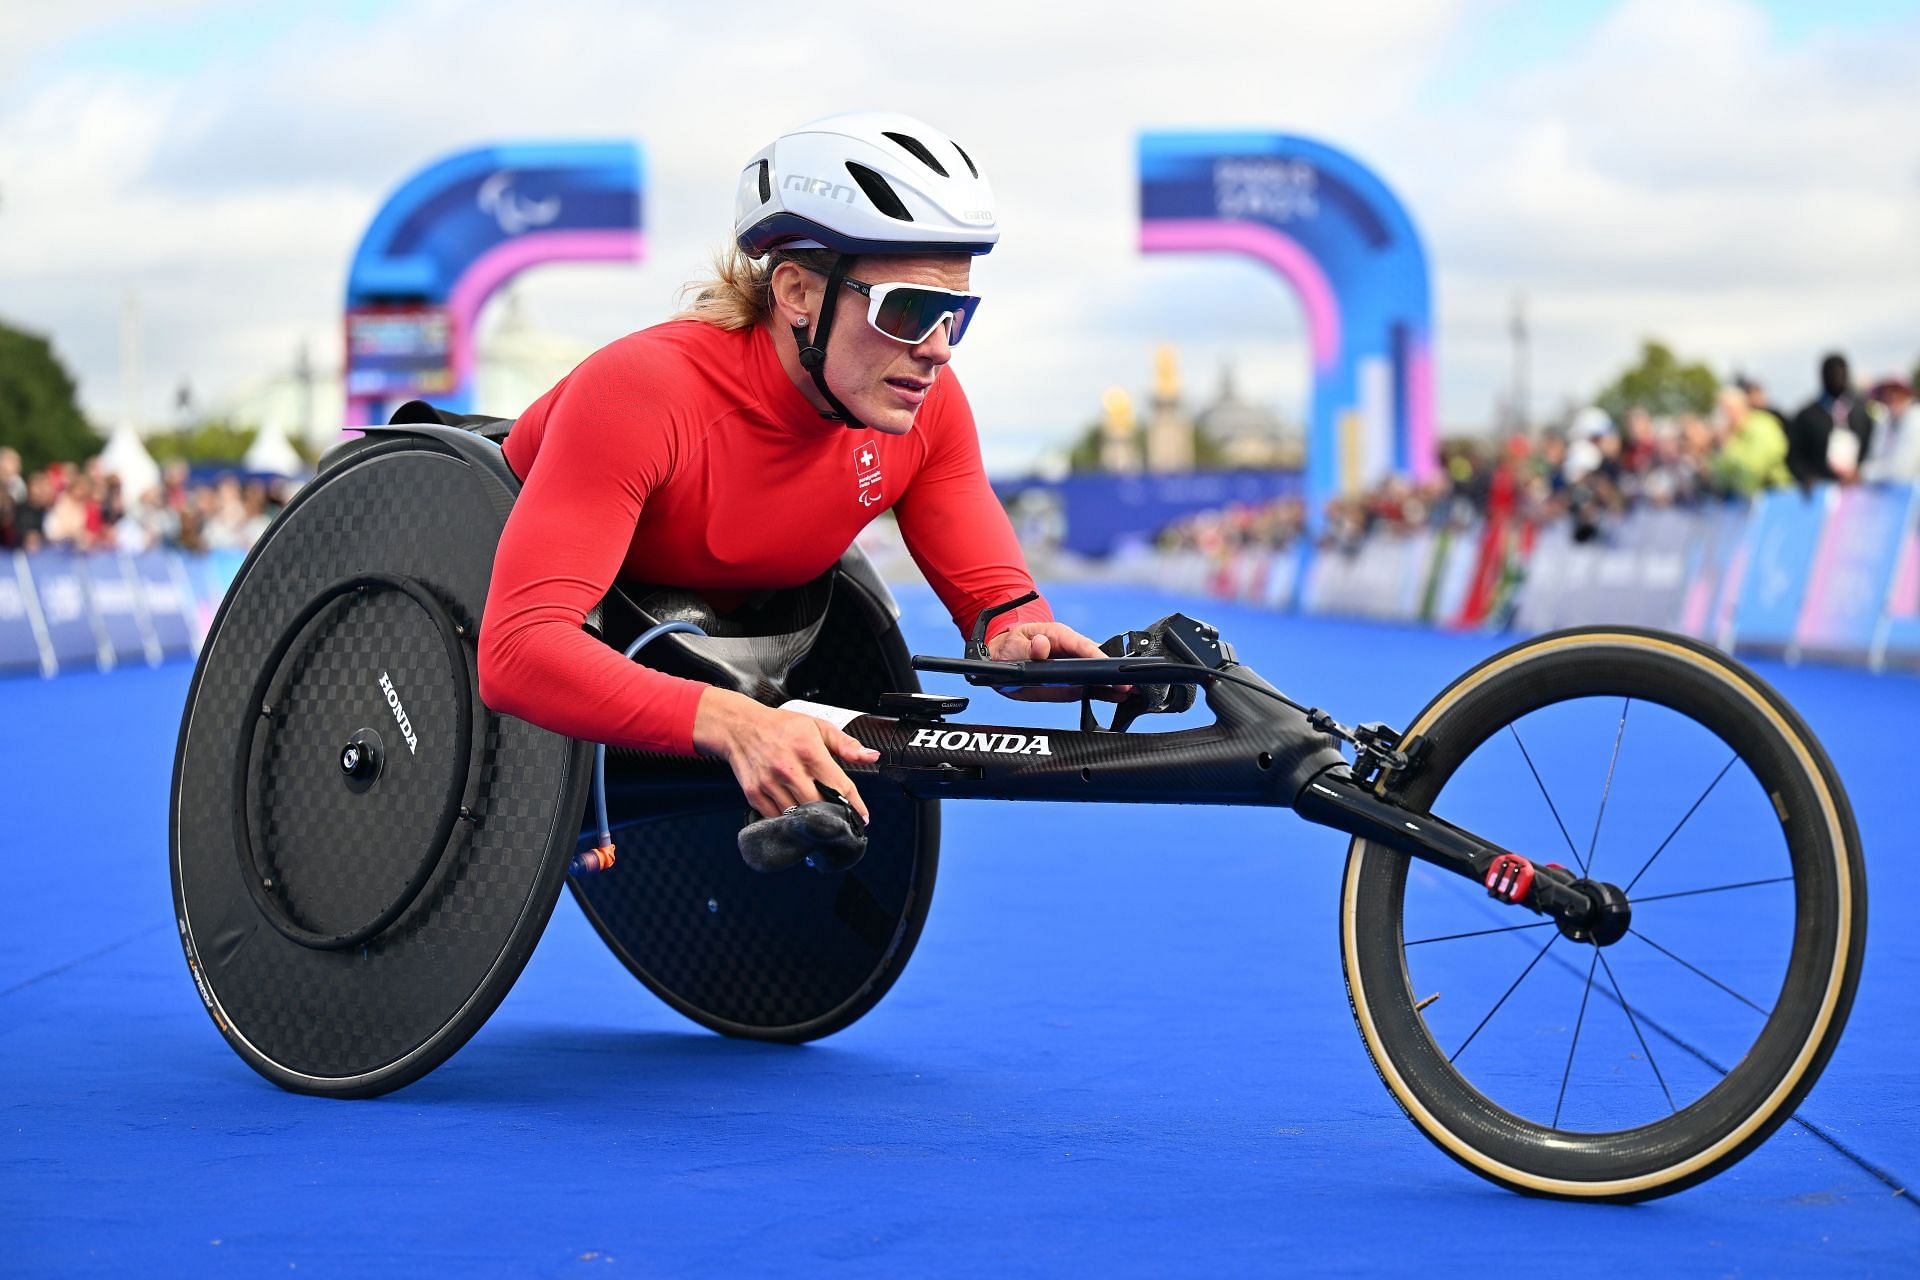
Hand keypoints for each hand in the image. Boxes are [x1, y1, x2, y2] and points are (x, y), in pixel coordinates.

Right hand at [692, 688, 877, 822]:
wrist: (740, 727)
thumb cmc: (781, 727)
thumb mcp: (817, 727)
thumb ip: (846, 744)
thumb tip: (872, 756)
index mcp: (809, 751)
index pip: (838, 785)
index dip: (854, 805)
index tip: (862, 817)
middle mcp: (789, 769)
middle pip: (819, 806)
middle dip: (833, 816)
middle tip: (842, 821)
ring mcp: (769, 783)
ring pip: (797, 816)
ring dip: (811, 822)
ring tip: (821, 821)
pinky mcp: (754, 794)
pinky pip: (776, 818)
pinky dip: (788, 821)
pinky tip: (796, 817)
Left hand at [986, 621, 1130, 701]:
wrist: (1004, 660)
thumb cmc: (1010, 647)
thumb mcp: (1014, 644)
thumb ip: (1028, 646)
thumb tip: (1042, 645)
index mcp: (1058, 635)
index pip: (1081, 644)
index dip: (1095, 655)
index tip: (1106, 666)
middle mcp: (1071, 650)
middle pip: (1097, 658)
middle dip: (1112, 670)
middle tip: (1126, 684)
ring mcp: (1075, 666)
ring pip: (1098, 673)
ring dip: (1113, 683)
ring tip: (1128, 693)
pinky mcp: (1073, 682)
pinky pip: (1091, 686)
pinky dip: (1105, 692)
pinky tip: (1117, 698)